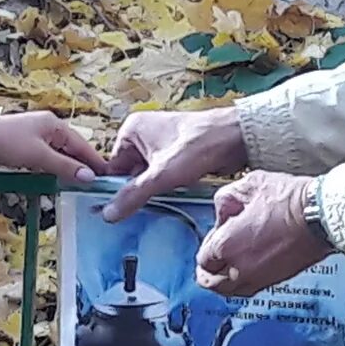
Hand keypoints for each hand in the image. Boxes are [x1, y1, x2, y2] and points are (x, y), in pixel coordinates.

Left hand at [0, 110, 104, 183]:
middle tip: (95, 187)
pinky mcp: (26, 149)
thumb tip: (89, 177)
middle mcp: (49, 129)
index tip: (108, 177)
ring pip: (60, 157)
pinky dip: (54, 171)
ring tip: (79, 188)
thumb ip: (64, 166)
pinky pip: (47, 161)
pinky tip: (58, 182)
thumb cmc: (7, 143)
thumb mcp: (39, 156)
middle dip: (82, 168)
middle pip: (72, 151)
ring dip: (67, 171)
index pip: (82, 145)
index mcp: (55, 125)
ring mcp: (37, 139)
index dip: (95, 162)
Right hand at [102, 107, 246, 221]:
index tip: (117, 212)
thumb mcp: (161, 175)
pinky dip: (168, 186)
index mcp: (131, 130)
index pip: (113, 167)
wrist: (237, 137)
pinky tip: (172, 199)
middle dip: (138, 191)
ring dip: (154, 191)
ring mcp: (161, 142)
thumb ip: (133, 195)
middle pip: (131, 173)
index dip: (116, 190)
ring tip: (158, 206)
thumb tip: (107, 215)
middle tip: (139, 214)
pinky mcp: (178, 153)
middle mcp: (144, 133)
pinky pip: (164, 175)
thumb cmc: (197, 147)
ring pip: (149, 176)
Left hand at [195, 173, 330, 297]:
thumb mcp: (249, 185)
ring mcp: (259, 278)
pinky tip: (248, 269)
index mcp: (226, 246)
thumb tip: (223, 212)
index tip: (214, 237)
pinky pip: (251, 288)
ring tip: (226, 270)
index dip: (205, 247)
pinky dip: (244, 282)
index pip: (203, 259)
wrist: (322, 216)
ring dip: (225, 282)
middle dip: (209, 273)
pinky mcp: (277, 280)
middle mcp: (239, 269)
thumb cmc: (290, 200)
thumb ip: (226, 199)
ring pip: (232, 291)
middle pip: (213, 283)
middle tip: (210, 264)